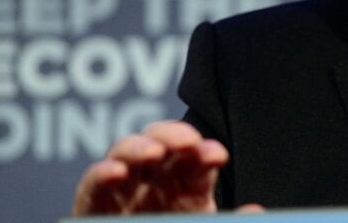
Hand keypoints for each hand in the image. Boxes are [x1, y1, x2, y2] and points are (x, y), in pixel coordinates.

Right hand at [73, 121, 262, 214]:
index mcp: (190, 192)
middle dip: (173, 136)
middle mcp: (156, 186)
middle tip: (187, 142)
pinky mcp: (93, 210)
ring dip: (137, 148)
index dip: (206, 152)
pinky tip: (115, 171)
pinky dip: (100, 175)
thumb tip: (255, 211)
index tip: (217, 155)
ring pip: (126, 156)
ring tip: (152, 152)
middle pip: (162, 146)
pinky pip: (92, 189)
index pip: (199, 161)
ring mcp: (124, 195)